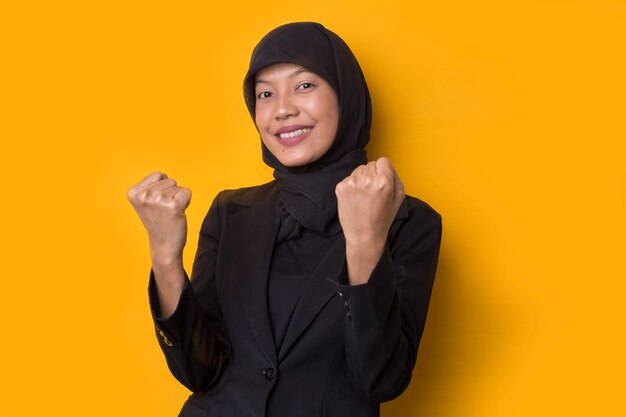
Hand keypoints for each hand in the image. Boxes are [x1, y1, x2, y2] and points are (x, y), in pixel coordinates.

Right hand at [126, 171, 191, 266]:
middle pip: (168, 178)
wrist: (164, 245)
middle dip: (170, 192)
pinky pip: (186, 192)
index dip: (162, 187)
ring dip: (177, 198)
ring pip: (177, 185)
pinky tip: (178, 213)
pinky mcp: (173, 206)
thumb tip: (163, 175)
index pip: (157, 174)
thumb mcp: (146, 201)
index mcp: (133, 193)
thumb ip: (151, 185)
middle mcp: (143, 196)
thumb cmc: (158, 221)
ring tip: (170, 212)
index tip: (157, 204)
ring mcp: (157, 201)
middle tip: (165, 210)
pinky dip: (186, 201)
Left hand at [335, 157, 404, 283]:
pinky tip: (356, 199)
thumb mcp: (399, 197)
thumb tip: (387, 166)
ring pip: (359, 170)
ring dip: (362, 178)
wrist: (363, 236)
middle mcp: (366, 180)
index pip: (383, 161)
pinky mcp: (340, 187)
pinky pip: (349, 178)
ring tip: (364, 196)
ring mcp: (351, 183)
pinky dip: (352, 185)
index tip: (383, 180)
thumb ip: (395, 177)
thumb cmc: (382, 219)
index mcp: (383, 182)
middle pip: (371, 164)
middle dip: (373, 174)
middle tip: (373, 192)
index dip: (384, 170)